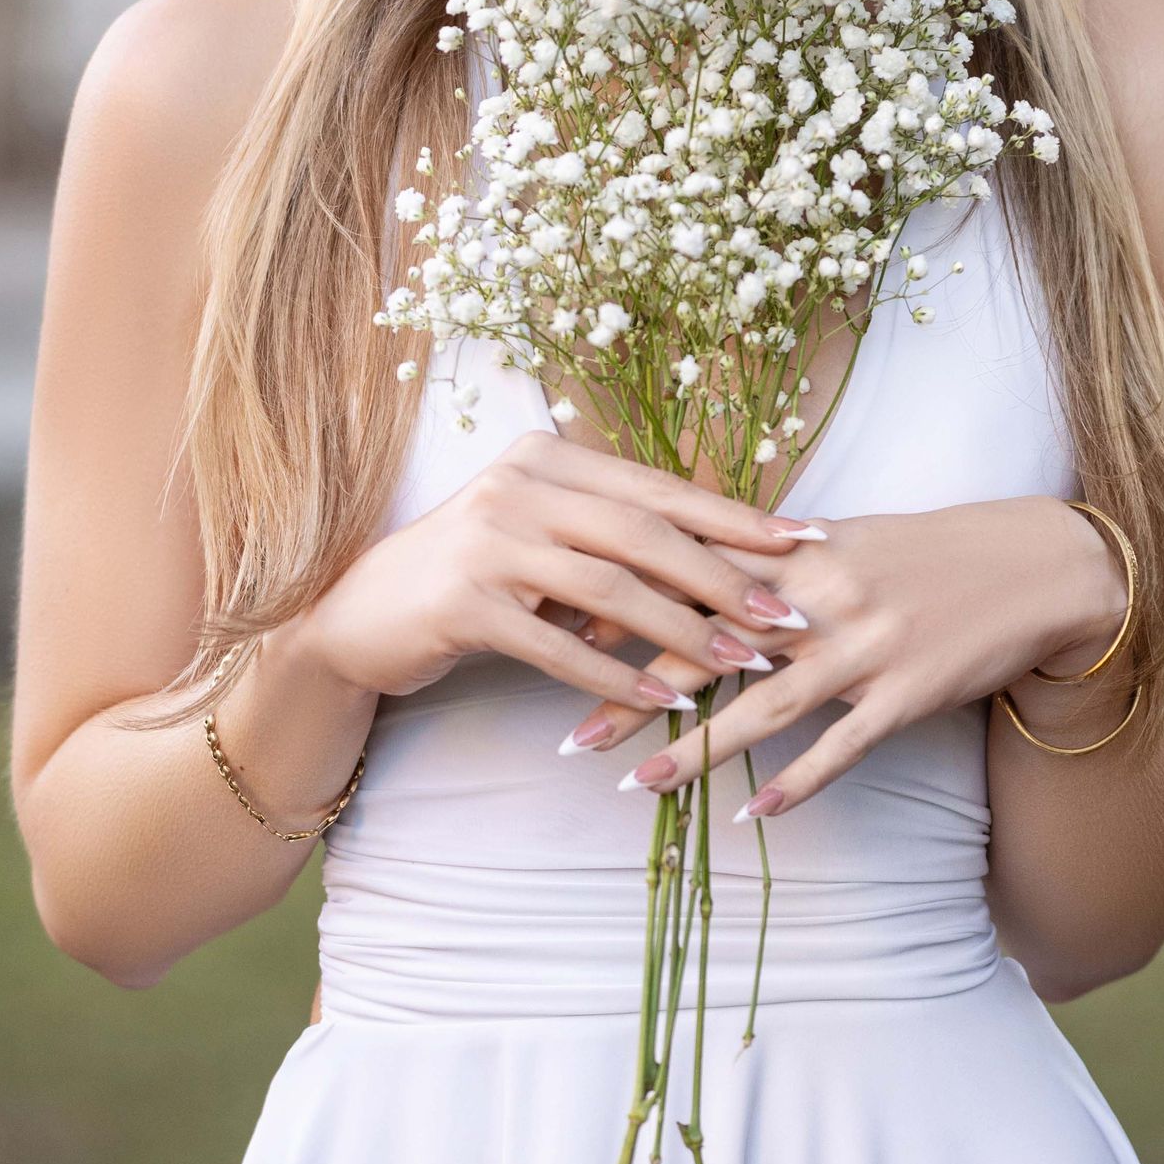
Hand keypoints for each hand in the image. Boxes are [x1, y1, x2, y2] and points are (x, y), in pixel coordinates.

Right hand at [296, 431, 824, 717]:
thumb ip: (612, 536)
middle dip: (726, 578)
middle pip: (645, 533)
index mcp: (547, 459)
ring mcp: (487, 541)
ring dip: (684, 633)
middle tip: (789, 617)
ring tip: (742, 667)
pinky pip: (558, 646)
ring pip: (610, 588)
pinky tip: (663, 703)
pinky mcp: (463, 602)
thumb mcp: (541, 540)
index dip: (737, 517)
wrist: (358, 620)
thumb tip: (726, 559)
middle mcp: (518, 487)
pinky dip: (616, 677)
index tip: (806, 541)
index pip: (659, 489)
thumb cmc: (471, 581)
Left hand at [563, 495, 1127, 815]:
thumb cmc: (930, 552)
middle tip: (570, 735)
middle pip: (708, 647)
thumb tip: (690, 564)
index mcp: (796, 551)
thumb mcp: (846, 539)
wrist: (1037, 566)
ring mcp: (865, 647)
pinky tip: (751, 815)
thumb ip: (771, 556)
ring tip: (639, 789)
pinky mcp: (907, 693)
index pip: (687, 578)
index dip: (620, 610)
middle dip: (634, 693)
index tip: (556, 636)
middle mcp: (821, 596)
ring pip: (764, 706)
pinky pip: (841, 747)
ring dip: (698, 752)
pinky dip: (795, 781)